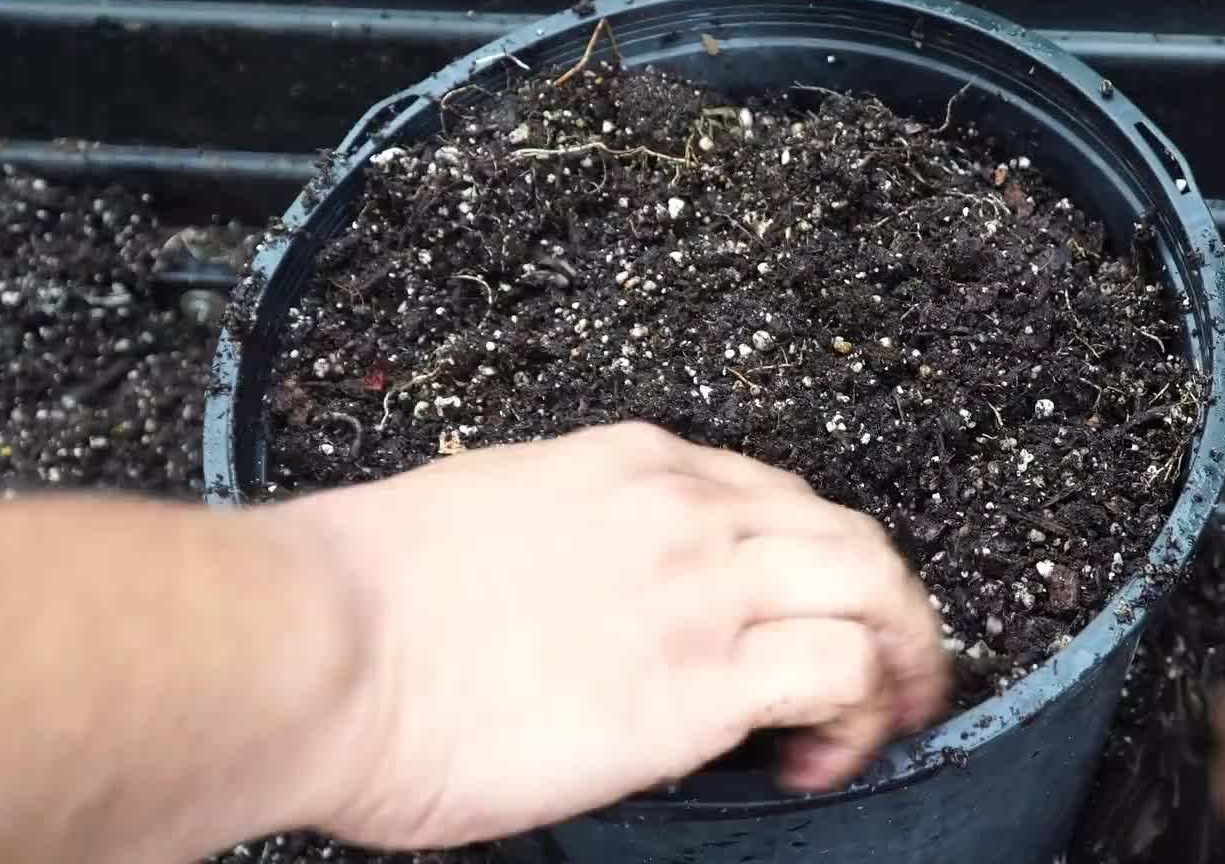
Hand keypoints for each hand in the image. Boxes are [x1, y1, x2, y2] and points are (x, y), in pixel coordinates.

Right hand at [282, 422, 951, 848]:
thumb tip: (578, 600)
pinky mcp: (699, 682)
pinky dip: (858, 717)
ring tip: (896, 712)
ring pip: (872, 590)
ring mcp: (700, 590)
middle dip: (895, 602)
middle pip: (848, 535)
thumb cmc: (363, 597)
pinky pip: (839, 677)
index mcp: (630, 466)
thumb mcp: (483, 522)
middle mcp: (683, 512)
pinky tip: (817, 758)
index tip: (813, 607)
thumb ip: (561, 544)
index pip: (774, 495)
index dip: (813, 558)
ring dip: (903, 655)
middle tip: (900, 664)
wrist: (320, 644)